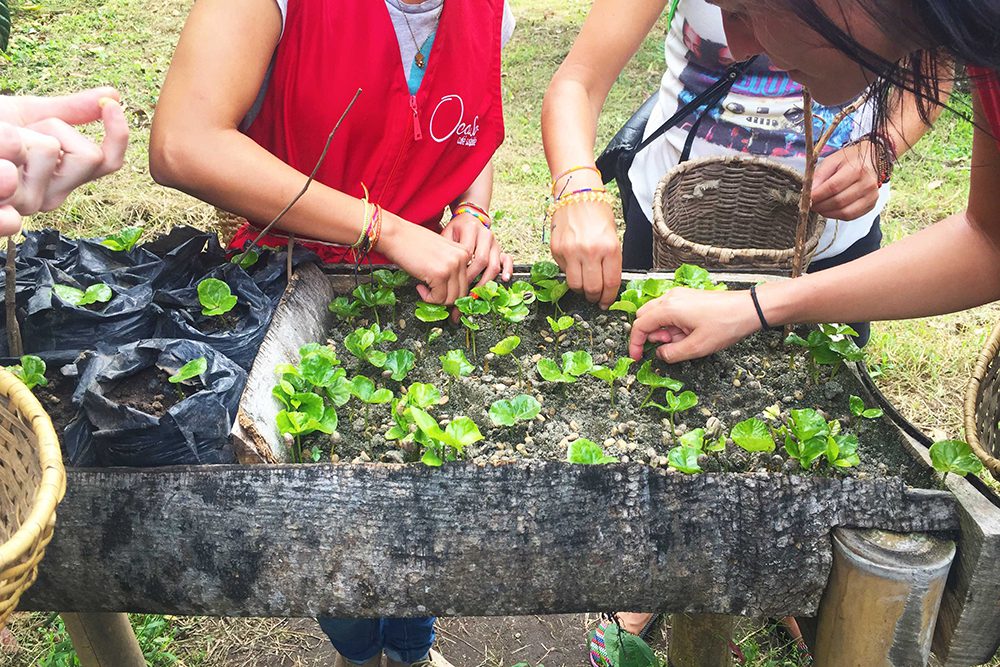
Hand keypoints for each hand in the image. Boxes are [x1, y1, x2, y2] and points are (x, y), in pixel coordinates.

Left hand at [0, 87, 128, 235]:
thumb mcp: (27, 114)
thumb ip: (71, 110)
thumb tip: (113, 95)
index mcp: (62, 178)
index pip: (107, 161)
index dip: (117, 134)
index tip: (110, 107)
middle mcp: (50, 196)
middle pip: (86, 154)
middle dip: (53, 126)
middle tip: (18, 130)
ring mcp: (25, 205)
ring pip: (48, 150)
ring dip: (17, 134)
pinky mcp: (5, 214)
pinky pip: (20, 195)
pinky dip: (8, 178)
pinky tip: (5, 171)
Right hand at [379, 216, 470, 305]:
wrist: (396, 235)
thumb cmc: (413, 243)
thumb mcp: (441, 253)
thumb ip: (451, 268)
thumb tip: (453, 291)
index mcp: (464, 253)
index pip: (467, 282)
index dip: (454, 292)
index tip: (444, 295)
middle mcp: (462, 259)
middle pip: (461, 292)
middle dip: (445, 298)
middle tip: (432, 295)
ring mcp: (452, 266)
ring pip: (451, 298)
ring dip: (437, 299)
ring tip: (425, 289)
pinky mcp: (440, 274)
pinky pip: (438, 298)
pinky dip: (428, 298)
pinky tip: (420, 286)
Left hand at [440, 213, 512, 286]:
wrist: (470, 218)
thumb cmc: (457, 229)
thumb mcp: (447, 233)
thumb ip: (446, 249)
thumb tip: (444, 271)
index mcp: (470, 228)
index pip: (468, 252)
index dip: (462, 269)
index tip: (455, 281)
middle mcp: (485, 234)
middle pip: (482, 260)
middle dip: (473, 277)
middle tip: (465, 289)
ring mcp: (494, 242)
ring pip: (494, 264)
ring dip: (486, 280)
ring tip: (478, 291)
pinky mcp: (500, 248)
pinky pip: (507, 259)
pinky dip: (507, 270)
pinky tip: (504, 279)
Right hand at [549, 200, 620, 308]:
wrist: (577, 192)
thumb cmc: (597, 211)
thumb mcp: (612, 236)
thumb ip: (610, 260)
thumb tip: (606, 283)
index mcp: (609, 248)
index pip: (610, 283)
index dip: (609, 297)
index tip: (606, 302)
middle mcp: (590, 251)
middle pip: (591, 288)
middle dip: (594, 297)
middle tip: (595, 297)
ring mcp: (571, 251)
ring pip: (575, 285)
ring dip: (580, 289)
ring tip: (584, 285)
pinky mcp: (556, 249)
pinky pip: (563, 271)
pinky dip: (569, 273)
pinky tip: (574, 265)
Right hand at [628, 288, 760, 362]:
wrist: (749, 309)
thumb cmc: (726, 325)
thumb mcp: (697, 347)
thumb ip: (672, 353)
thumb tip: (660, 354)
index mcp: (669, 308)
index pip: (640, 325)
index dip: (635, 343)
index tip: (637, 357)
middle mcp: (671, 298)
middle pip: (645, 316)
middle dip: (650, 335)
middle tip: (667, 346)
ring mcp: (679, 295)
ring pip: (657, 314)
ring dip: (663, 330)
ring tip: (683, 340)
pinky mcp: (688, 297)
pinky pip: (670, 311)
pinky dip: (672, 324)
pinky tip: (688, 332)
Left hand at [811, 141, 880, 220]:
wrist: (871, 159)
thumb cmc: (849, 160)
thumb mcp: (832, 160)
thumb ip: (819, 175)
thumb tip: (809, 191)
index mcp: (857, 169)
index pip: (833, 187)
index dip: (817, 195)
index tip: (805, 198)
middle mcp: (867, 184)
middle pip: (838, 201)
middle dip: (820, 205)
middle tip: (809, 204)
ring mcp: (871, 196)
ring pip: (844, 212)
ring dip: (827, 212)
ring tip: (818, 207)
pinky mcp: (871, 205)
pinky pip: (851, 216)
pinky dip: (836, 216)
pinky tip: (829, 210)